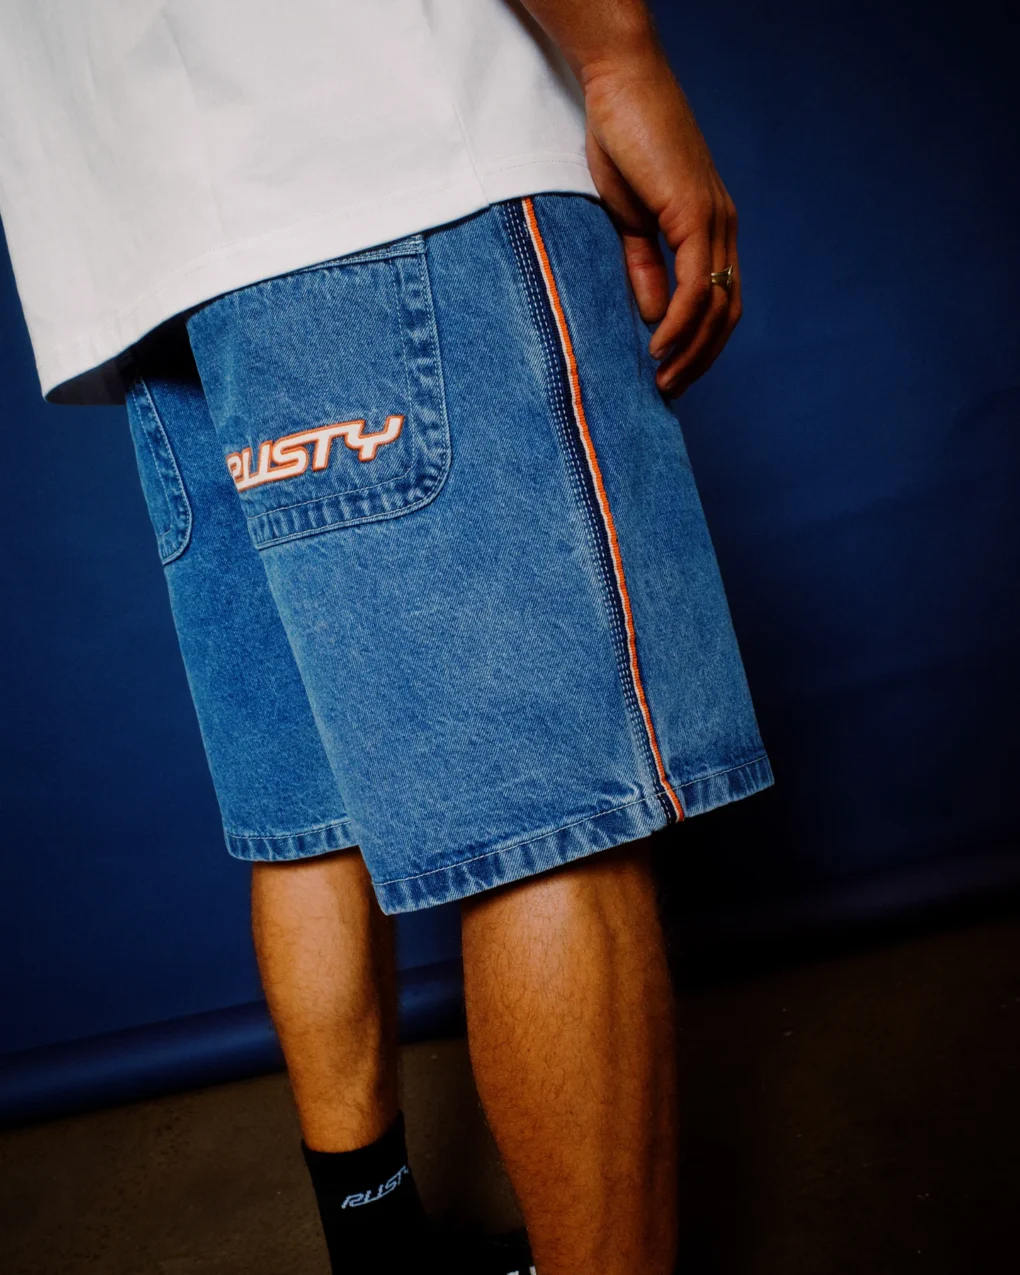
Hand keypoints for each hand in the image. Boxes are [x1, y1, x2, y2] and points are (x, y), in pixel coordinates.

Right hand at [581, 48, 740, 397]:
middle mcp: (723, 227)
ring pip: (716, 306)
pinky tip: (658, 343)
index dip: (702, 343)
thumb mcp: (631, 219)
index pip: (721, 300)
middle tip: (670, 389)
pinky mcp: (695, 214)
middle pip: (728, 312)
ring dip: (691, 351)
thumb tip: (654, 314)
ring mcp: (714, 220)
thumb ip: (645, 266)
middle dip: (701, 358)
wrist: (619, 85)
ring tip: (664, 378)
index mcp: (711, 228)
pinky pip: (696, 285)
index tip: (673, 371)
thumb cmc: (622, 143)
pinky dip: (681, 322)